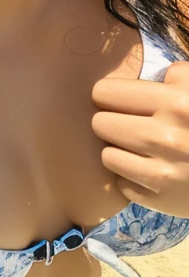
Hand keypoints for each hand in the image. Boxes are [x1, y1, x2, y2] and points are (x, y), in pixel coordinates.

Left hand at [91, 59, 188, 217]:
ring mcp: (165, 173)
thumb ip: (172, 76)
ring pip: (107, 155)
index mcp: (176, 103)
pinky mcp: (163, 199)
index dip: (107, 94)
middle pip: (100, 124)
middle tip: (126, 124)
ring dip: (118, 151)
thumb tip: (134, 78)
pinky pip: (122, 184)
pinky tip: (149, 170)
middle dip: (109, 122)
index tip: (116, 99)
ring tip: (137, 147)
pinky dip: (131, 178)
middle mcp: (167, 138)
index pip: (105, 92)